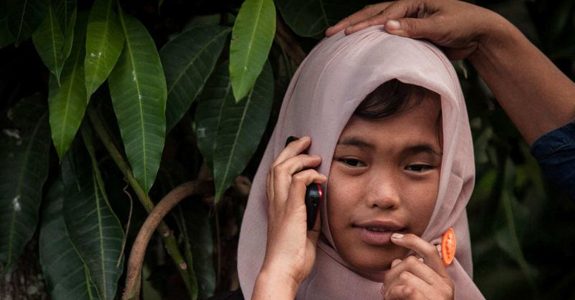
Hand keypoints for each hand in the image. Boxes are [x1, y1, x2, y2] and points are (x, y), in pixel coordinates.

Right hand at [253, 137, 326, 298]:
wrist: (283, 270)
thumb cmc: (292, 256)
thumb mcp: (304, 230)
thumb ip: (310, 213)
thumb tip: (320, 200)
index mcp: (275, 206)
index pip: (275, 174)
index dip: (286, 158)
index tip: (301, 151)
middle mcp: (274, 202)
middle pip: (276, 165)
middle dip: (291, 149)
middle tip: (306, 140)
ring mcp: (280, 205)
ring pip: (283, 168)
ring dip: (300, 159)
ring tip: (315, 157)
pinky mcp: (291, 210)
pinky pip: (298, 182)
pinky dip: (310, 175)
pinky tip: (321, 178)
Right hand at [325, 0, 503, 59]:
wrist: (478, 33)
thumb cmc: (463, 24)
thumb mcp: (440, 26)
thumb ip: (414, 27)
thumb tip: (387, 26)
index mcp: (413, 2)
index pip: (383, 13)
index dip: (365, 24)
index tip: (348, 34)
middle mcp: (406, 9)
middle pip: (372, 13)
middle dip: (351, 23)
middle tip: (330, 33)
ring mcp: (405, 20)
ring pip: (375, 22)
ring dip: (357, 28)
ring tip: (337, 36)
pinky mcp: (408, 34)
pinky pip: (385, 36)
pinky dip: (370, 40)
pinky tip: (358, 47)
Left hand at [383, 233, 453, 299]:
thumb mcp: (418, 291)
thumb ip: (411, 275)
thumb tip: (397, 260)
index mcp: (443, 280)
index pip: (430, 250)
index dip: (411, 240)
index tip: (394, 237)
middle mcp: (445, 285)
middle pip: (411, 261)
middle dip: (393, 273)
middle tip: (388, 288)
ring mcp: (439, 295)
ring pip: (404, 275)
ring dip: (391, 287)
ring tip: (391, 297)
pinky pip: (406, 289)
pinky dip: (394, 294)